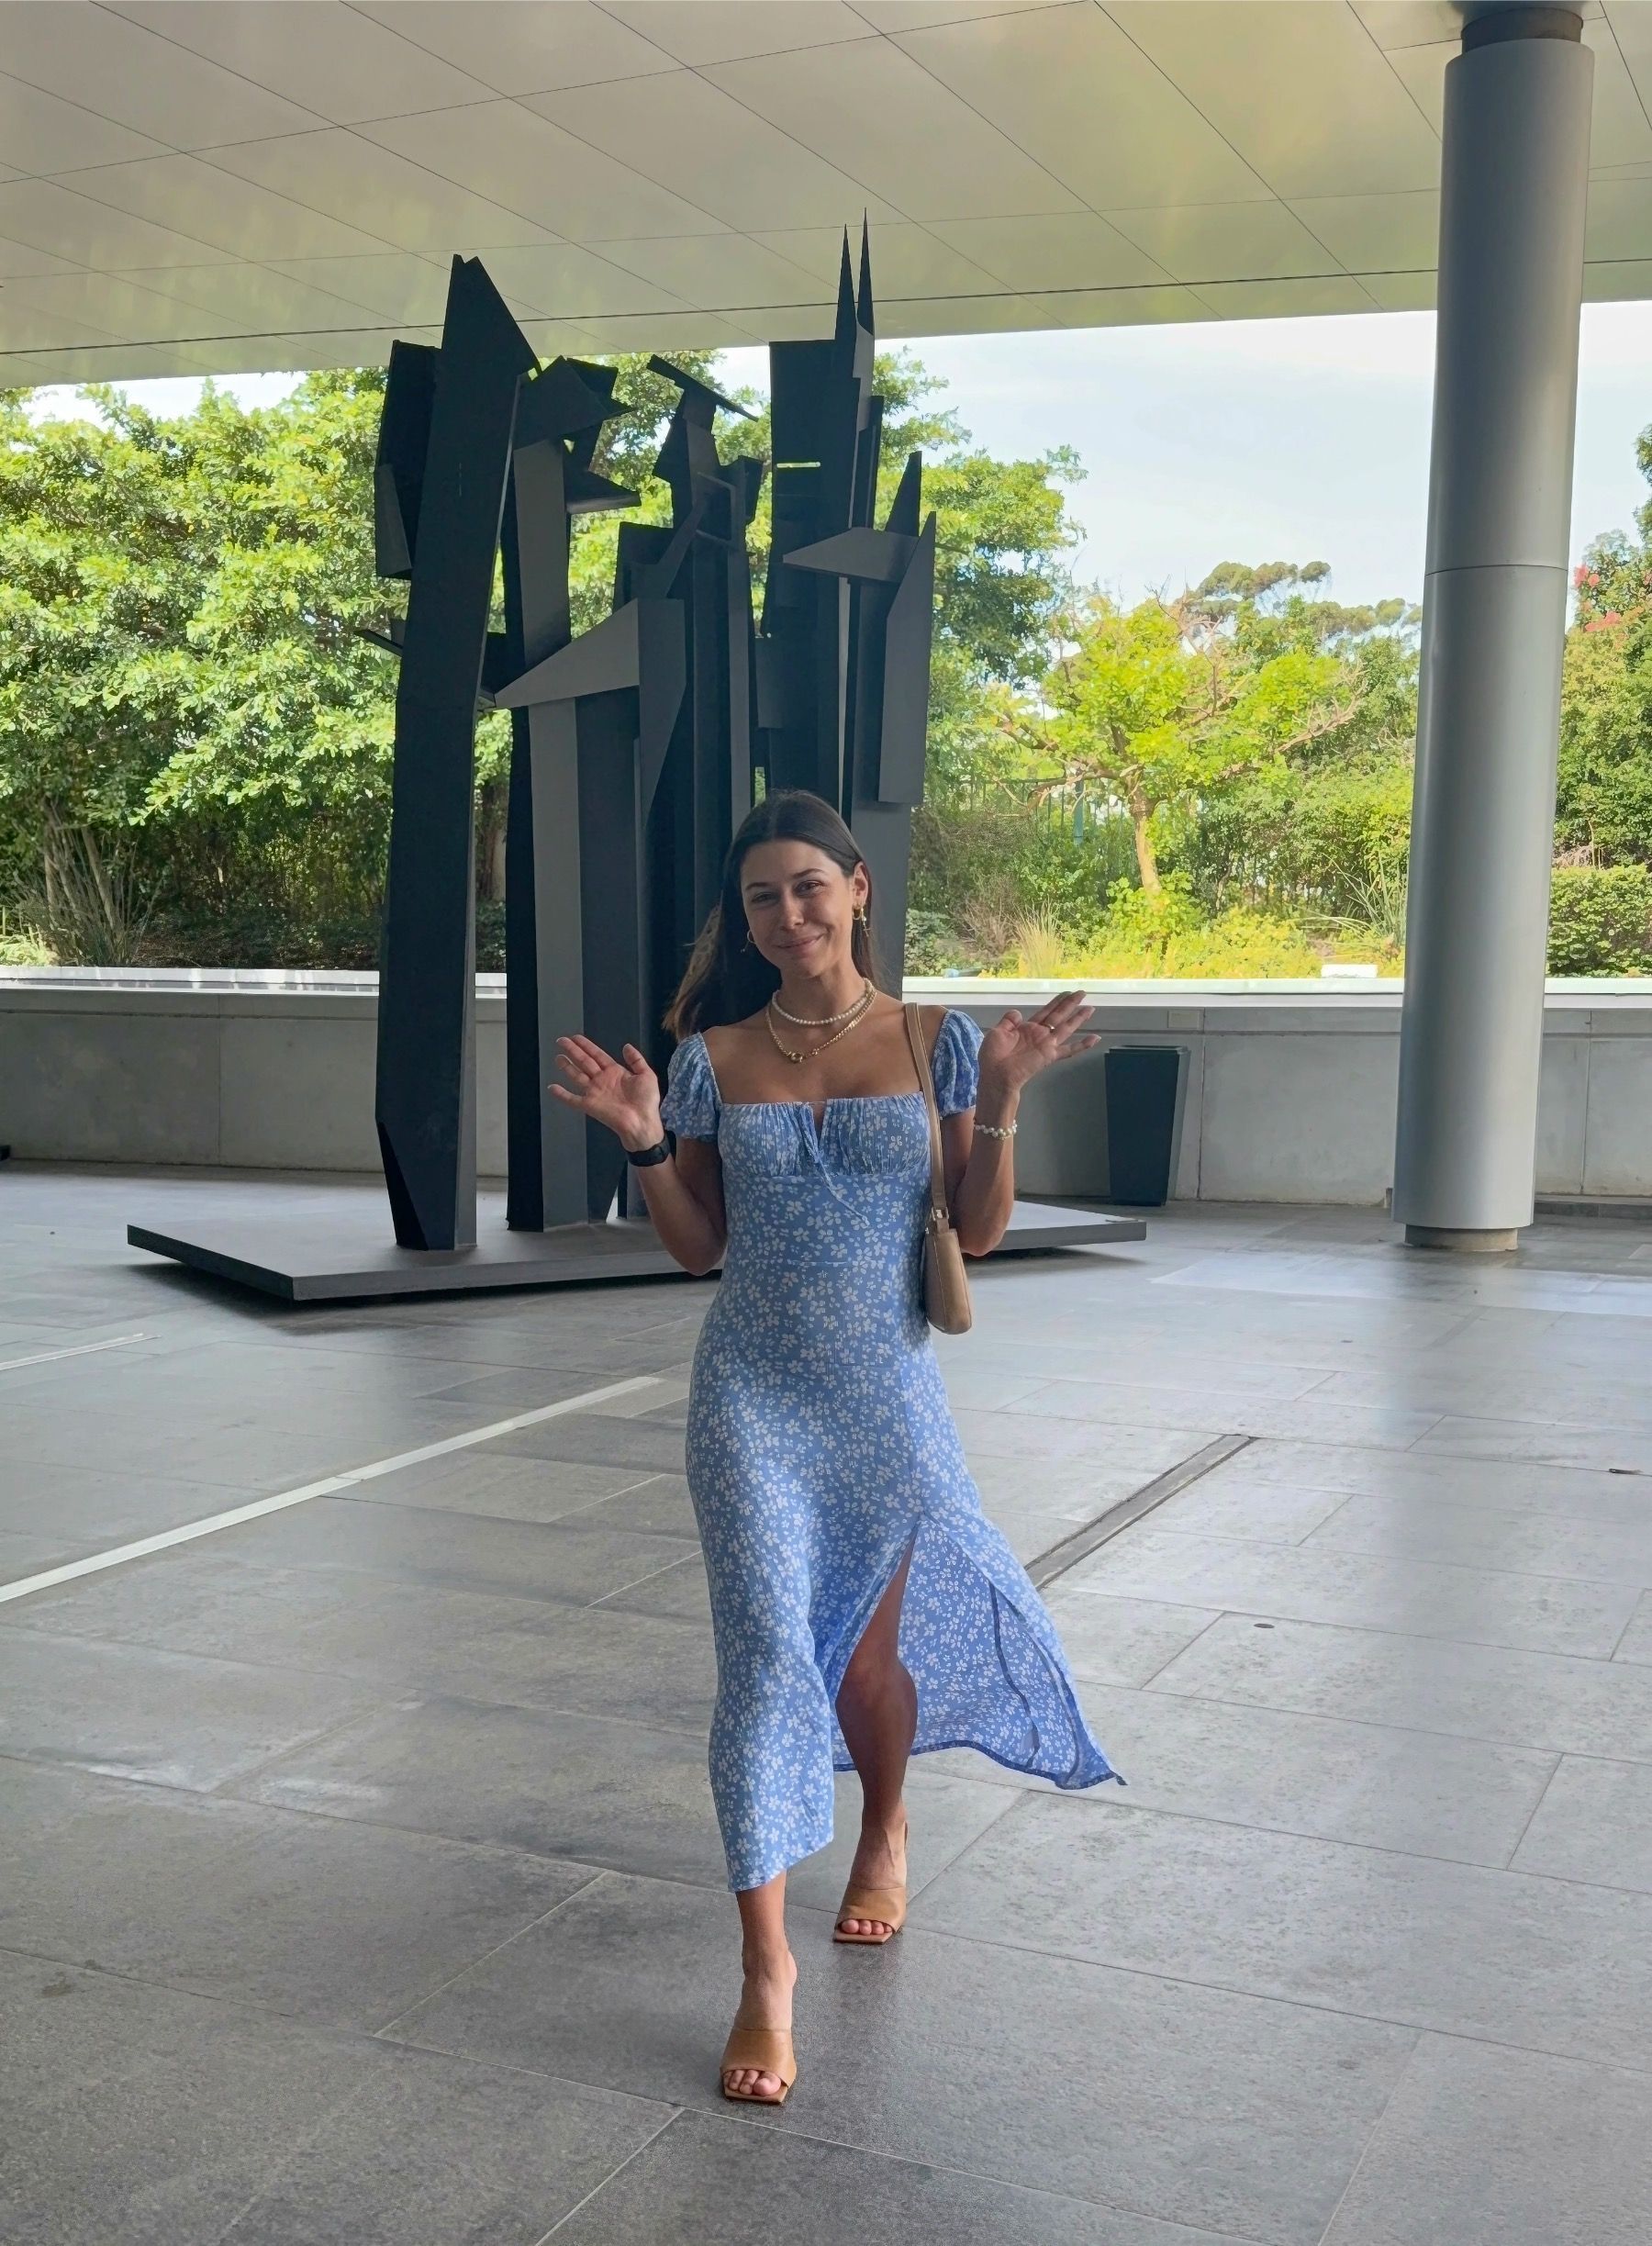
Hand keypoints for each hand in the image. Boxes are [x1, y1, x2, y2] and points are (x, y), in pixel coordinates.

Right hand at [549, 1035, 662, 1150]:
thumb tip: (626, 1046)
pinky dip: (561, 1094)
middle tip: (561, 1041)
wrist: (642, 1123)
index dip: (586, 1046)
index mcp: (615, 1072)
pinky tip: (552, 1088)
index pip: (597, 1055)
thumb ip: (636, 1060)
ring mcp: (594, 1092)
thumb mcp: (647, 1075)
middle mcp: (602, 1080)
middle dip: (573, 1050)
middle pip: (584, 1062)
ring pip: (577, 1076)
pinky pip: (572, 1099)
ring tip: (558, 1057)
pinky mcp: (589, 1105)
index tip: (576, 1037)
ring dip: (567, 1067)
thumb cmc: (646, 1101)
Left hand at [978, 990, 1098, 1101]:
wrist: (995, 1074)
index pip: (1045, 1011)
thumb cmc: (993, 1055)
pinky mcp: (1050, 1055)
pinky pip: (1069, 1050)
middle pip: (1059, 1015)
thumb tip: (1017, 1013)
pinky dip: (1083, 1045)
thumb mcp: (998, 1031)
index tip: (1067, 992)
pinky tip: (1095, 1039)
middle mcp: (1039, 1034)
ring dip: (1079, 1018)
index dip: (1056, 1002)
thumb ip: (1009, 1021)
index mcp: (1027, 1028)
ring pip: (1066, 1028)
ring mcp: (1046, 1044)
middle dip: (1071, 1004)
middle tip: (1082, 993)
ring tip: (1091, 1009)